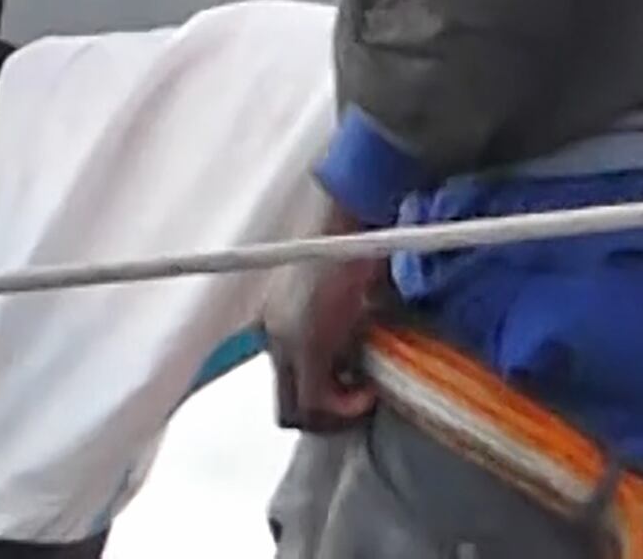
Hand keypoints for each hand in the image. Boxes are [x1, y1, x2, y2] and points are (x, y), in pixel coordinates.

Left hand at [266, 205, 383, 433]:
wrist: (352, 223)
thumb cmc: (355, 246)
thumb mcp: (347, 294)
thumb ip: (345, 330)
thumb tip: (364, 362)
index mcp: (277, 323)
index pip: (287, 383)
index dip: (321, 400)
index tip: (352, 392)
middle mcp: (272, 336)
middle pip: (286, 408)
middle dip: (324, 419)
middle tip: (358, 408)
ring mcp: (285, 344)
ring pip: (298, 411)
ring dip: (336, 414)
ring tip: (365, 398)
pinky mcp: (306, 349)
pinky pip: (319, 402)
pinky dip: (347, 408)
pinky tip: (369, 394)